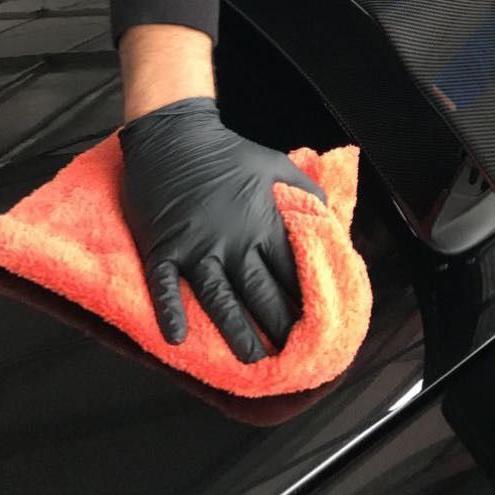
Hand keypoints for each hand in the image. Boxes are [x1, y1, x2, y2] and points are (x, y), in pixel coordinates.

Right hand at [120, 97, 325, 361]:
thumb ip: (308, 195)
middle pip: (261, 293)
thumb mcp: (278, 165)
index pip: (293, 271)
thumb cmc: (229, 152)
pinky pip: (165, 287)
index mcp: (264, 222)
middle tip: (293, 356)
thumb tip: (331, 225)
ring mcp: (196, 246)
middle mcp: (233, 240)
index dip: (307, 300)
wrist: (175, 134)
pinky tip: (177, 338)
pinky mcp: (164, 248)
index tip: (319, 325)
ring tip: (251, 359)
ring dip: (237, 332)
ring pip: (220, 300)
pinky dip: (170, 313)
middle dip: (280, 327)